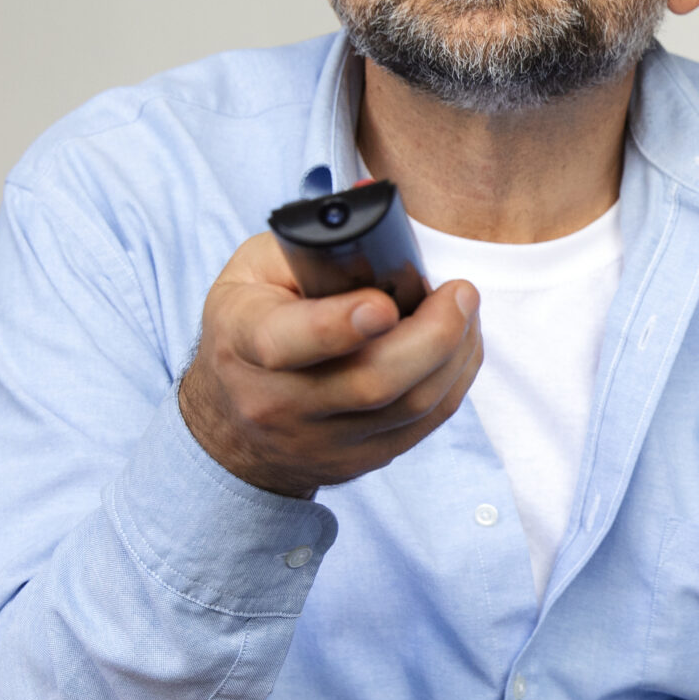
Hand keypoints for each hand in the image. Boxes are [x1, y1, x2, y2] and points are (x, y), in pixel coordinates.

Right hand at [178, 232, 480, 497]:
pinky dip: (454, 379)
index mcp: (244, 343)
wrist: (233, 425)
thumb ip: (312, 251)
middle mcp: (280, 403)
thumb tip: (383, 239)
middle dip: (433, 335)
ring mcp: (323, 441)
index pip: (289, 343)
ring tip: (464, 310)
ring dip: (455, 354)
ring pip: (411, 406)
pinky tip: (460, 345)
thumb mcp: (254, 273)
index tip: (385, 304)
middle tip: (460, 293)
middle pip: (372, 383)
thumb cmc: (250, 326)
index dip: (341, 325)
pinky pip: (426, 423)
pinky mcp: (361, 460)